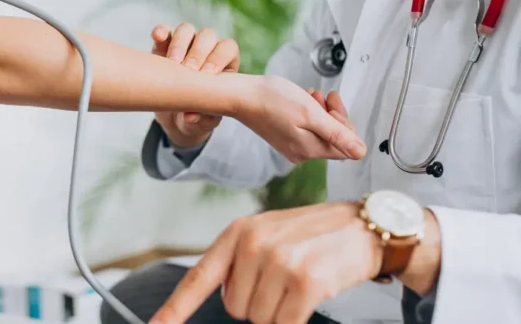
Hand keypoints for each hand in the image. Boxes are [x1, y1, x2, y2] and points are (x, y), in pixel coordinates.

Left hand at [149, 202, 382, 323]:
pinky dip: (295, 319)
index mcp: (237, 233)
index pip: (199, 277)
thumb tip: (225, 297)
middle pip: (235, 308)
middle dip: (258, 304)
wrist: (365, 226)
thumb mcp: (267, 234)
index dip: (175, 308)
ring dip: (280, 311)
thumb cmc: (313, 234)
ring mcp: (279, 262)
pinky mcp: (305, 281)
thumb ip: (238, 262)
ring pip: (260, 319)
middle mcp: (253, 244)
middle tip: (283, 278)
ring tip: (299, 281)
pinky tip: (310, 294)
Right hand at [152, 24, 239, 147]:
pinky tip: (158, 37)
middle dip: (198, 52)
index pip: (227, 49)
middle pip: (207, 36)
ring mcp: (184, 46)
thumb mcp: (201, 124)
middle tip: (188, 70)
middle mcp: (206, 50)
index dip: (219, 58)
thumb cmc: (196, 118)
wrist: (173, 117)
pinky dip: (161, 33)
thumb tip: (191, 117)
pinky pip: (163, 34)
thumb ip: (200, 121)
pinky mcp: (163, 48)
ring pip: (186, 30)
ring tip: (172, 62)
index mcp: (224, 64)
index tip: (207, 76)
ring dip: (180, 43)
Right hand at [232, 76, 366, 161]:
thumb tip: (361, 153)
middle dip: (333, 115)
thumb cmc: (273, 101)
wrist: (242, 96)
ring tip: (310, 95)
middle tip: (324, 96)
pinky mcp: (284, 138)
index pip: (346, 145)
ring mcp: (291, 146)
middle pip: (333, 138)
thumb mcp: (311, 114)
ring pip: (320, 131)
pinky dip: (308, 113)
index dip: (344, 122)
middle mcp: (301, 153)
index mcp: (310, 150)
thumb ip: (337, 135)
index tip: (333, 102)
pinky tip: (301, 100)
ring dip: (321, 111)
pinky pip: (306, 128)